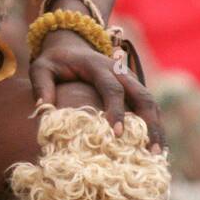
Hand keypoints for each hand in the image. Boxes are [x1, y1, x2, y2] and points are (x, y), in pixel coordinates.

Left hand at [29, 28, 164, 151]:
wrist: (71, 44)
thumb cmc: (54, 61)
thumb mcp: (41, 68)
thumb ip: (41, 86)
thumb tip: (44, 109)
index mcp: (98, 66)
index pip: (112, 89)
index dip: (116, 111)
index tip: (117, 135)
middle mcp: (120, 71)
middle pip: (142, 96)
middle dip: (149, 124)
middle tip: (151, 152)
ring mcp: (130, 79)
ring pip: (150, 102)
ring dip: (157, 127)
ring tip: (158, 155)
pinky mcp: (133, 87)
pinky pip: (148, 106)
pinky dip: (154, 124)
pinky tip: (155, 147)